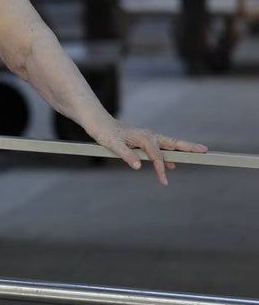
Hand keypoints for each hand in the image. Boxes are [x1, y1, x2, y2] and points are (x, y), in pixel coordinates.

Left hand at [90, 120, 207, 185]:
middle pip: (173, 143)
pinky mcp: (143, 140)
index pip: (158, 157)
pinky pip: (160, 148)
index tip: (164, 182)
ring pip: (168, 145)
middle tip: (205, 151)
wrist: (98, 122)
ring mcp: (147, 137)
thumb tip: (139, 166)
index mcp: (145, 137)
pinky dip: (168, 155)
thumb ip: (126, 155)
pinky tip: (171, 164)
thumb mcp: (113, 145)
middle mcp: (149, 135)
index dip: (161, 170)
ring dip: (181, 150)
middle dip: (189, 148)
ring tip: (197, 154)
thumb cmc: (105, 133)